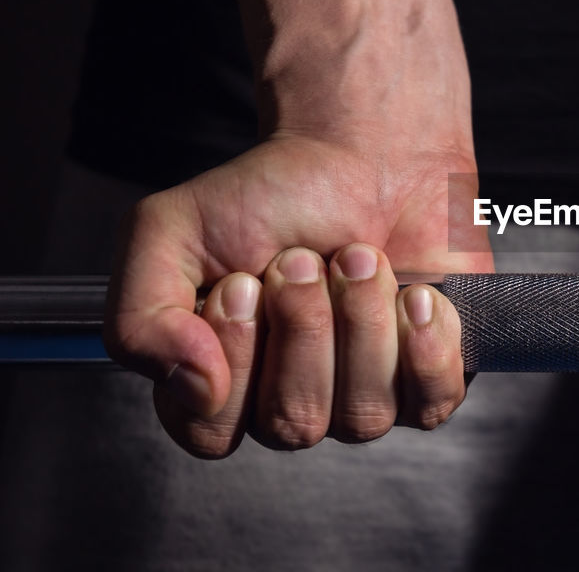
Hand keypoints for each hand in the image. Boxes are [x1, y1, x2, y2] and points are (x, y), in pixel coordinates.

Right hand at [104, 135, 492, 457]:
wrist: (365, 156)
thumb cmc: (270, 195)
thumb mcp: (172, 231)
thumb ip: (141, 318)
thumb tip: (196, 390)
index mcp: (215, 383)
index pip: (211, 428)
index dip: (235, 354)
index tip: (244, 280)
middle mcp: (288, 405)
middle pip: (294, 424)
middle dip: (305, 326)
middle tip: (305, 257)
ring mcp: (362, 401)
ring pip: (364, 416)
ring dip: (363, 320)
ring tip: (360, 256)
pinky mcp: (428, 383)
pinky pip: (432, 402)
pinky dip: (426, 344)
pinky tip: (416, 295)